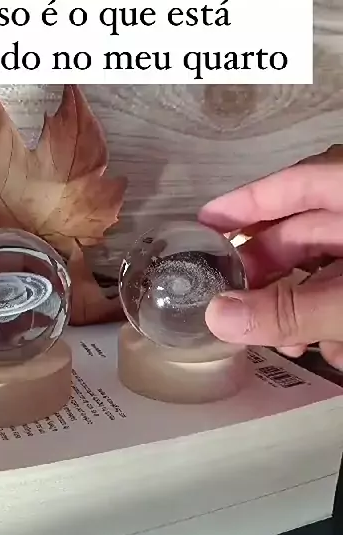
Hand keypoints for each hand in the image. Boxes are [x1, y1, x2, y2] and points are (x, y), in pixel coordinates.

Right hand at [198, 148, 342, 369]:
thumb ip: (291, 309)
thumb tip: (218, 317)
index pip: (292, 184)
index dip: (245, 202)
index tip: (204, 223)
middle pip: (305, 230)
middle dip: (268, 272)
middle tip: (233, 297)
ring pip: (329, 266)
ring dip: (304, 306)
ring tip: (292, 344)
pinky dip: (334, 314)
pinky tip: (332, 350)